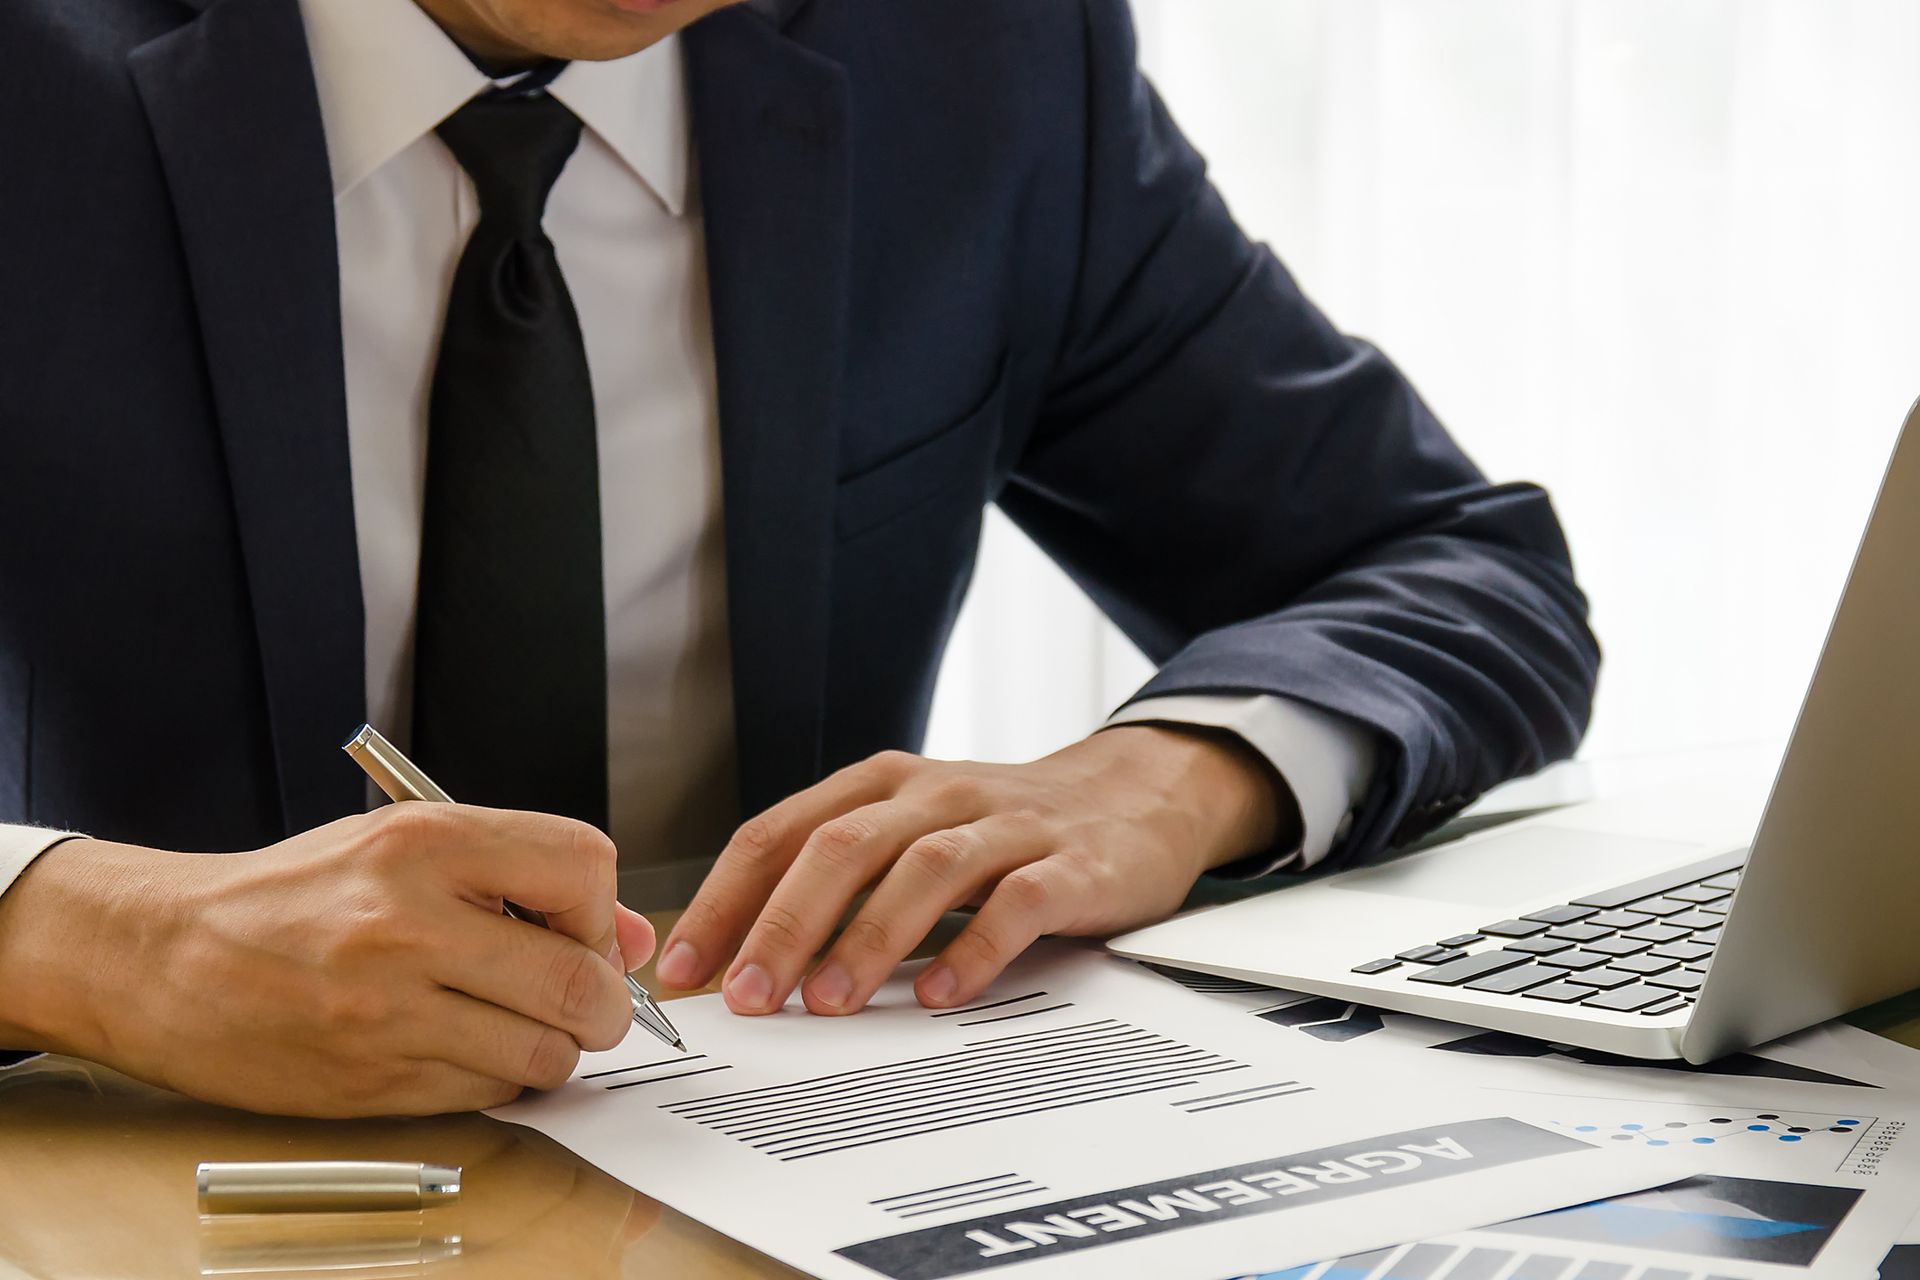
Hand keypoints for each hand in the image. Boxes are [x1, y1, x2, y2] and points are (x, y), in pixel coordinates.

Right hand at [0, 805, 655, 1116]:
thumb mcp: (404, 847)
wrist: (163, 955)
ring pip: (545, 1052)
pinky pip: (488, 1092)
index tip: (580, 928)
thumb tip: (631, 936)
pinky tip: (462, 1047)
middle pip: (580, 980)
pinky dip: (498, 1078)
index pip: (584, 866)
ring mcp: (389, 1007)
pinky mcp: (371, 1078)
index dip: (602, 908)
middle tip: (583, 1000)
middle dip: (603, 1001)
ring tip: (512, 1023)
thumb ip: (523, 879)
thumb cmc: (293, 896)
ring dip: (553, 1048)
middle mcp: (410, 920)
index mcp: (426, 841)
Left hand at [655, 725, 1291, 1015]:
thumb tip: (744, 958)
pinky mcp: (1069, 864)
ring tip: (829, 1004)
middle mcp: (936, 795)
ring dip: (868, 938)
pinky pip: (1016, 903)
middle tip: (747, 996)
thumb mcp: (913, 833)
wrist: (1136, 796)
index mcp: (883, 785)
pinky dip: (973, 949)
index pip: (782, 832)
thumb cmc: (1004, 829)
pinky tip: (940, 995)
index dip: (728, 899)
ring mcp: (1006, 826)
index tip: (687, 966)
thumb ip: (842, 880)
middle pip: (843, 848)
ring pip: (924, 870)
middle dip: (784, 923)